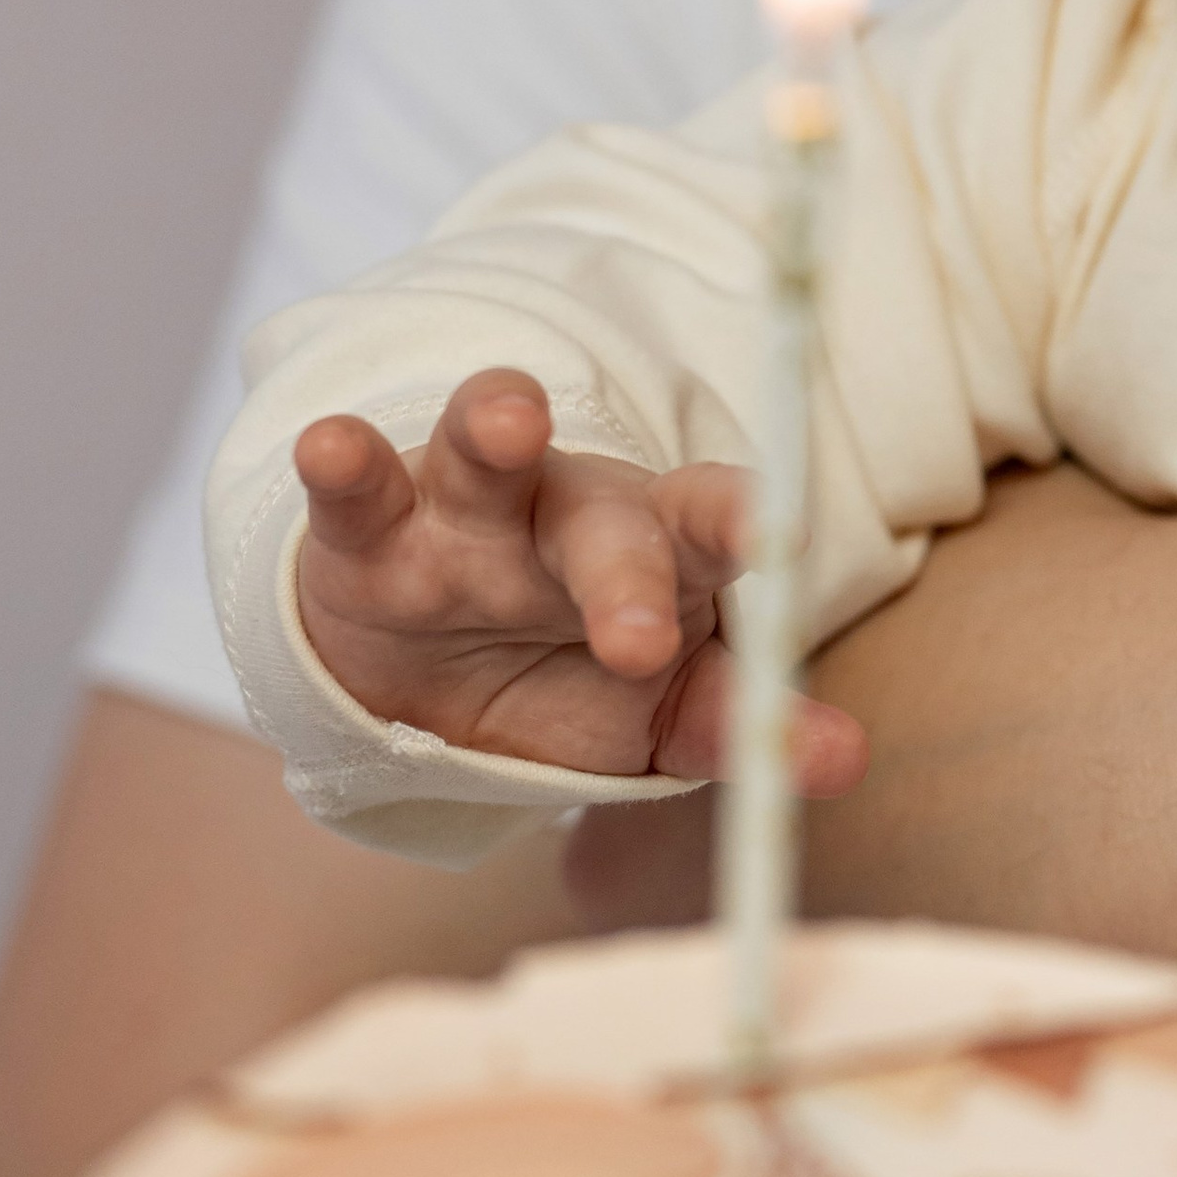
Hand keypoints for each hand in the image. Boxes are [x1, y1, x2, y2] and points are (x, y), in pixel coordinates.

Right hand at [294, 369, 866, 791]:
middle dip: (625, 575)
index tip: (783, 536)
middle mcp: (572, 518)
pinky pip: (358, 492)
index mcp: (662, 553)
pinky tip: (332, 445)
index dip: (745, 523)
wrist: (435, 683)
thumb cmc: (576, 678)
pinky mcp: (369, 533)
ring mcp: (467, 516)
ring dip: (496, 427)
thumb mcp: (665, 713)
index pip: (713, 529)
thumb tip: (844, 762)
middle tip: (638, 638)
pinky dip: (344, 466)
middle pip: (609, 527)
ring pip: (487, 459)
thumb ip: (743, 726)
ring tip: (513, 414)